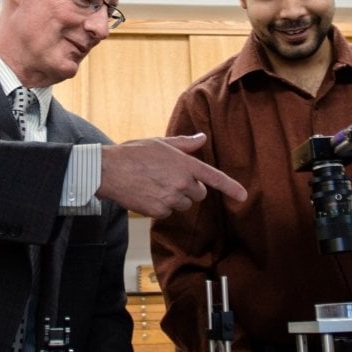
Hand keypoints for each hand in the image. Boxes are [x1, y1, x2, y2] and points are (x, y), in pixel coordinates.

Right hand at [98, 133, 246, 218]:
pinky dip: (160, 206)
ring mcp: (170, 198)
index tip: (243, 196)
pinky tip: (147, 194)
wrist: (108, 170)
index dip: (231, 187)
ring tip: (155, 185)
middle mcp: (181, 182)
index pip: (214, 177)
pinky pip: (168, 212)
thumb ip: (184, 144)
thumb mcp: (161, 143)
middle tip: (170, 179)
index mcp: (184, 164)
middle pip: (199, 194)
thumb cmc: (133, 153)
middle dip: (190, 189)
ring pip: (183, 204)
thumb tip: (202, 138)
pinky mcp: (158, 210)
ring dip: (175, 198)